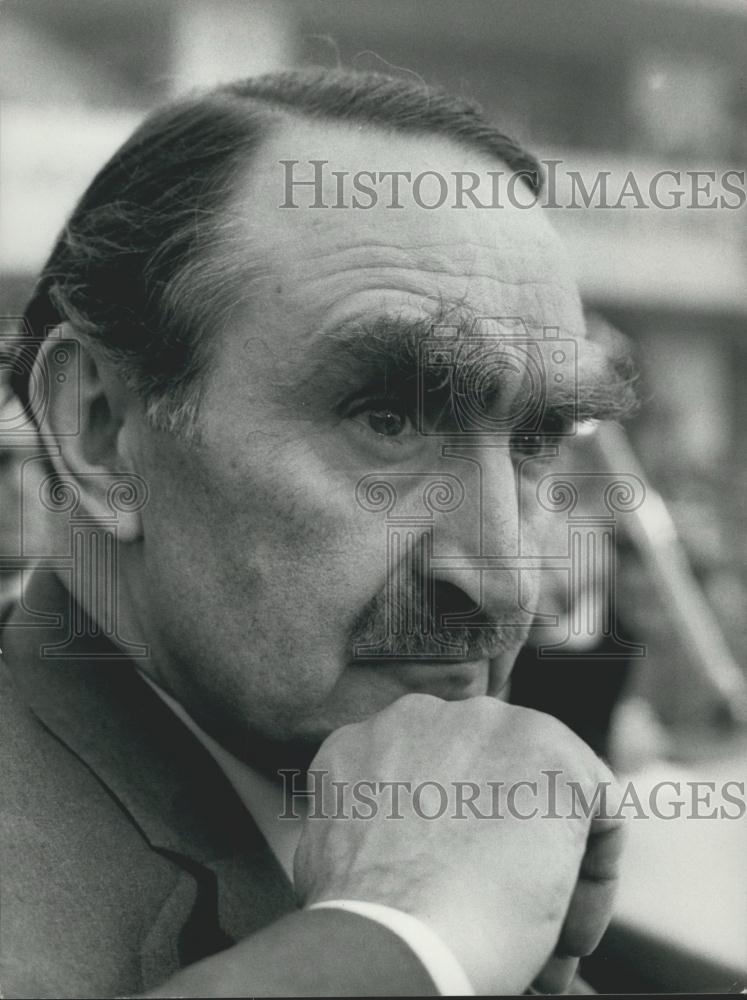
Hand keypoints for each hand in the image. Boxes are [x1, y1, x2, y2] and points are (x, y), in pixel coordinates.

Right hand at [294, 693, 624, 994]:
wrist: (395, 937)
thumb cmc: (367, 917)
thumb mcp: (337, 842)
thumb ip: (381, 814)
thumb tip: (410, 841)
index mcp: (377, 735)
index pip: (440, 778)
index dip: (459, 845)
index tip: (461, 899)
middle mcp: (432, 713)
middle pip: (494, 782)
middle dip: (507, 852)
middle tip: (510, 921)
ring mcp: (494, 726)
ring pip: (545, 800)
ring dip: (551, 870)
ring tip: (546, 945)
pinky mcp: (559, 757)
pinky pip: (598, 814)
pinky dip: (592, 880)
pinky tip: (567, 936)